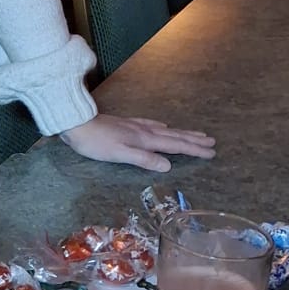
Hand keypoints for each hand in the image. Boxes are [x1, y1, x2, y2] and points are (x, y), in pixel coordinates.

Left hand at [60, 113, 215, 173]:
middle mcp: (144, 131)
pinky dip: (162, 127)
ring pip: (166, 130)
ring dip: (182, 133)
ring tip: (197, 134)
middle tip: (212, 142)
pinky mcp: (126, 124)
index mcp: (145, 139)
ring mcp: (135, 126)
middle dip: (194, 140)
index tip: (211, 152)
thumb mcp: (120, 154)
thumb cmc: (96, 142)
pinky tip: (162, 126)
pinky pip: (152, 125)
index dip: (194, 149)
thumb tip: (168, 165)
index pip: (175, 145)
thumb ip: (144, 159)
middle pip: (174, 136)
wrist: (76, 123)